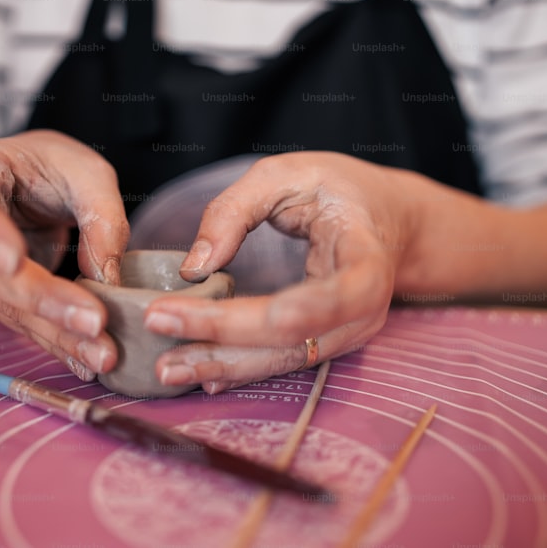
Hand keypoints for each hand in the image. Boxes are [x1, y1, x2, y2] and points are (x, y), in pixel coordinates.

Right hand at [0, 130, 128, 380]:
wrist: (20, 183)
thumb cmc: (46, 166)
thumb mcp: (83, 169)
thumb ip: (99, 213)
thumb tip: (107, 278)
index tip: (15, 260)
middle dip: (46, 300)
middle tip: (94, 320)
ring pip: (9, 307)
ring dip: (57, 333)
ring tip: (102, 353)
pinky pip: (24, 324)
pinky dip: (58, 343)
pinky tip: (87, 360)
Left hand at [144, 152, 411, 392]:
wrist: (385, 219)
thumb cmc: (336, 189)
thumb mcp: (285, 174)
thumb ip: (234, 209)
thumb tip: (192, 267)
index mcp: (366, 255)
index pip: (337, 292)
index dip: (294, 310)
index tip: (232, 313)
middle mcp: (364, 307)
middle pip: (295, 335)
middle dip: (225, 338)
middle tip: (160, 329)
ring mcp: (347, 332)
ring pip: (283, 357)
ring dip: (223, 364)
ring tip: (168, 368)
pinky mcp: (325, 342)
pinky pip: (280, 360)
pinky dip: (238, 368)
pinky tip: (200, 374)